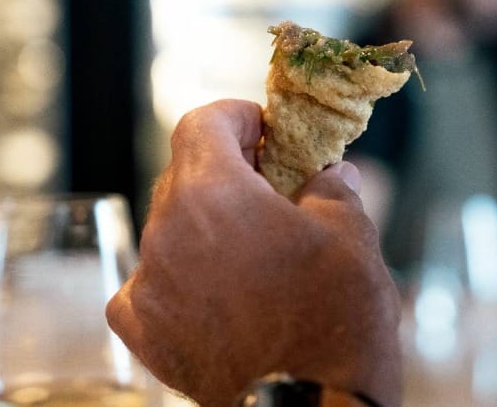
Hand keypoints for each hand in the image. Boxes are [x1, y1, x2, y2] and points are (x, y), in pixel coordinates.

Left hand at [106, 100, 402, 406]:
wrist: (312, 406)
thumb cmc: (336, 319)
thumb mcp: (351, 235)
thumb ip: (330, 187)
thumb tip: (328, 173)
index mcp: (211, 194)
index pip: (201, 123)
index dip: (235, 117)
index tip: (264, 131)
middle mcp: (165, 233)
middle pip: (183, 176)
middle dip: (226, 173)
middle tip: (270, 189)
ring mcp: (148, 286)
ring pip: (168, 231)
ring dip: (204, 228)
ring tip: (252, 251)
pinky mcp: (145, 334)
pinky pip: (149, 286)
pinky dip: (177, 280)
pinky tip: (214, 292)